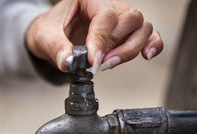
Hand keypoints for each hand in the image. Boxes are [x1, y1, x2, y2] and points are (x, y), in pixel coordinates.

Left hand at [26, 0, 162, 72]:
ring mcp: (121, 18)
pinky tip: (145, 56)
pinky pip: (149, 35)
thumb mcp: (44, 37)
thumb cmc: (48, 30)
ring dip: (130, 49)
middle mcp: (109, 4)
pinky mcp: (126, 34)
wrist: (50, 36)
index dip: (101, 38)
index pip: (105, 14)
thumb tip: (68, 63)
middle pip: (130, 19)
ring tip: (109, 64)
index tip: (93, 60)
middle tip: (99, 64)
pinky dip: (152, 45)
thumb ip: (55, 49)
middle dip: (116, 45)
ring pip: (141, 27)